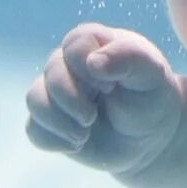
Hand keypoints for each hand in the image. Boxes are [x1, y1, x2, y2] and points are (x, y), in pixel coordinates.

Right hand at [24, 24, 185, 173]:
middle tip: (92, 117)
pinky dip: (53, 141)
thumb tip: (93, 62)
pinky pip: (33, 130)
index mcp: (93, 43)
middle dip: (71, 100)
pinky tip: (77, 144)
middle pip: (52, 72)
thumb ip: (130, 58)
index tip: (111, 87)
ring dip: (59, 122)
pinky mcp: (51, 122)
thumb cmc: (151, 98)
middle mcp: (70, 64)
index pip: (75, 44)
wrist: (149, 139)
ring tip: (83, 135)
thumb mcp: (152, 75)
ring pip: (34, 99)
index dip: (87, 68)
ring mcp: (57, 93)